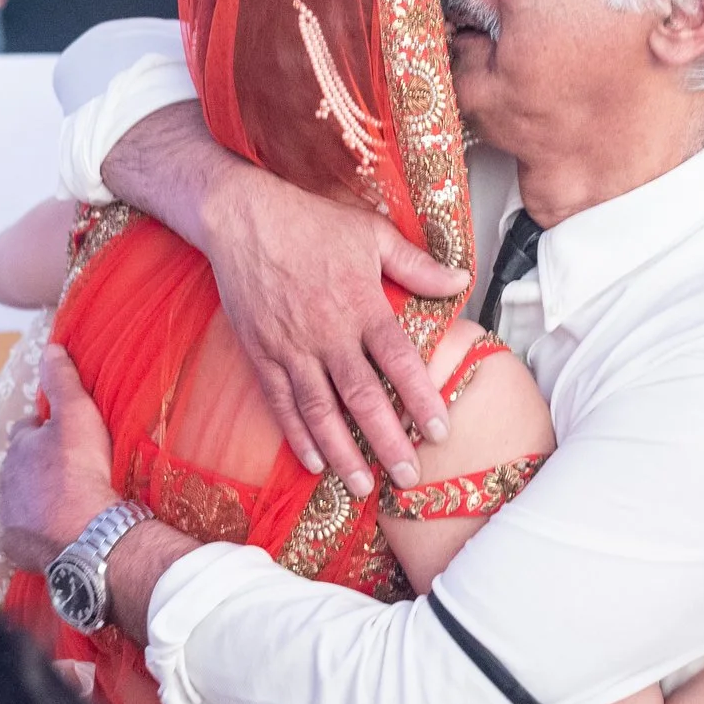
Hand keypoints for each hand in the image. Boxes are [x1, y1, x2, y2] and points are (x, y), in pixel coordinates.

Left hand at [0, 347, 118, 569]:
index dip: (44, 429)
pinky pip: (23, 532)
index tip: (62, 435)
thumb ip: (61, 380)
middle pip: (21, 466)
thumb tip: (49, 348)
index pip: (27, 430)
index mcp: (20, 447)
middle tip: (68, 469)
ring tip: (65, 500)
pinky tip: (56, 529)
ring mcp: (9, 514)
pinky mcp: (14, 544)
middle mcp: (6, 480)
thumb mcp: (77, 414)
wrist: (85, 532)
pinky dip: (36, 529)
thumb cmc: (81, 470)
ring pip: (21, 498)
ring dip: (37, 496)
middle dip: (38, 465)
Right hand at [198, 163, 467, 494]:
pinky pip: (281, 403)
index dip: (421, 399)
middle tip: (408, 476)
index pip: (399, 362)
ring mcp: (291, 347)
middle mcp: (327, 333)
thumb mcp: (372, 234)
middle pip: (362, 398)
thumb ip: (416, 265)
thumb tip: (461, 281)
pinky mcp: (261, 353)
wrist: (242, 217)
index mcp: (361, 305)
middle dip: (387, 442)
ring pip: (320, 411)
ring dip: (342, 452)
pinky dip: (297, 435)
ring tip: (363, 486)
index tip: (440, 431)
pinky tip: (313, 462)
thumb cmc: (311, 222)